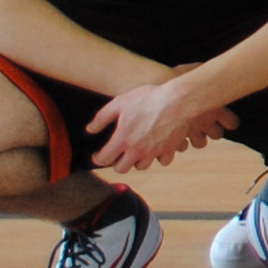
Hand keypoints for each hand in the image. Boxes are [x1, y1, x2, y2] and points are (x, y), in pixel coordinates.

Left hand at [89, 75, 228, 172]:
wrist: (178, 100)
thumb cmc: (148, 99)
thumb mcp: (119, 103)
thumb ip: (101, 118)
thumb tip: (90, 129)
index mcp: (122, 140)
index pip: (104, 160)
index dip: (97, 159)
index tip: (98, 155)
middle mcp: (137, 151)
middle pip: (122, 168)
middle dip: (117, 162)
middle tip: (118, 154)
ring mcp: (154, 152)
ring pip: (142, 166)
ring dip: (137, 161)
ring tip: (137, 151)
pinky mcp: (170, 150)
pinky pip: (162, 161)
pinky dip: (158, 157)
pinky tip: (157, 148)